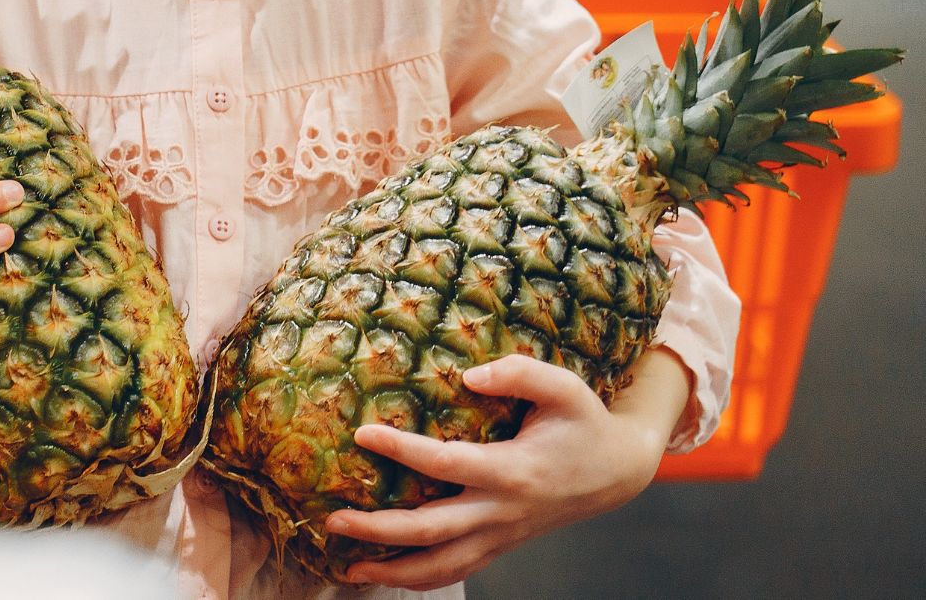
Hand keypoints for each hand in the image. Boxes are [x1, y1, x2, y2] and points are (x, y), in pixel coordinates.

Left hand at [331, 353, 685, 589]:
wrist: (617, 472)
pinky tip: (382, 574)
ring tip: (347, 568)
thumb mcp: (566, 387)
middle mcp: (503, 510)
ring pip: (443, 566)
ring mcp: (501, 534)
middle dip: (380, 529)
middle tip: (333, 520)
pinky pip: (456, 571)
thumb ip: (521, 373)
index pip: (447, 464)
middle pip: (433, 530)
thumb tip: (470, 375)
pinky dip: (419, 578)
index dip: (402, 450)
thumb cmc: (584, 422)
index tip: (363, 434)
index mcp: (514, 470)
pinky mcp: (500, 545)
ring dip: (393, 571)